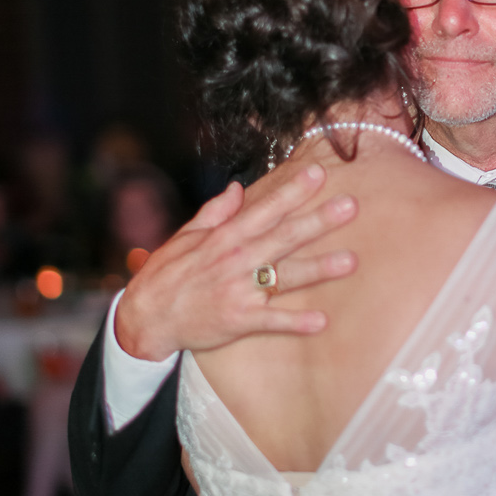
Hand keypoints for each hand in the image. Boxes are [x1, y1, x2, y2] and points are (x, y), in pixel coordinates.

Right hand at [113, 166, 359, 361]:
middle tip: (351, 206)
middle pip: (284, 236)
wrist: (144, 318)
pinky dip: (295, 322)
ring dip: (318, 269)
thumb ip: (216, 212)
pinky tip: (321, 321)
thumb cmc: (166, 274)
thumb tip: (239, 188)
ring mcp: (238, 290)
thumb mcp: (186, 236)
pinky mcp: (238, 319)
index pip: (265, 209)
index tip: (319, 173)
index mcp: (225, 237)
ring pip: (284, 276)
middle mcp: (235, 260)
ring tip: (350, 261)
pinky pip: (271, 320)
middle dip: (318, 220)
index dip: (292, 191)